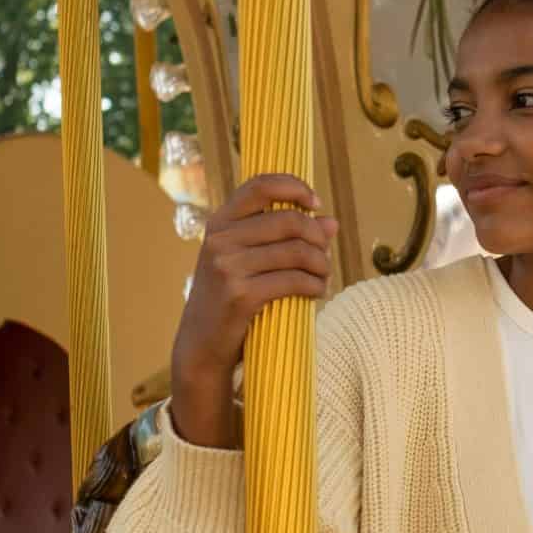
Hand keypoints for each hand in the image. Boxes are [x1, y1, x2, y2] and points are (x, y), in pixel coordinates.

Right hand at [170, 174, 336, 447]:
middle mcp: (220, 240)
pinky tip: (318, 292)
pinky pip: (294, 281)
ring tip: (324, 277)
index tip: (315, 204)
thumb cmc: (230, 301)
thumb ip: (284, 239)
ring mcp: (228, 267)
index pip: (260, 185)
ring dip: (322, 265)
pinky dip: (315, 286)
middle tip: (326, 256)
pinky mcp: (240, 295)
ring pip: (297, 252)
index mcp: (219, 223)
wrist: (201, 347)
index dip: (295, 187)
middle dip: (318, 238)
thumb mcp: (248, 263)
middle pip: (289, 221)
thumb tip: (330, 222)